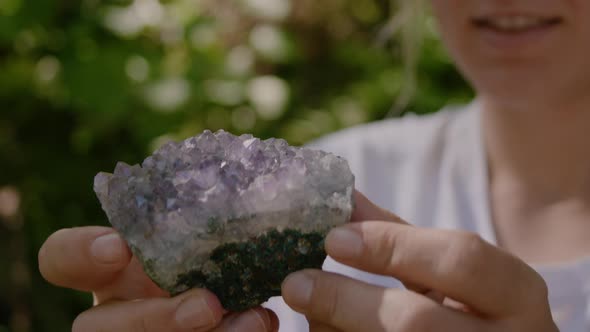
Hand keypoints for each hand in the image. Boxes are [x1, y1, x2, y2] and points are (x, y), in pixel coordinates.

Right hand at [39, 226, 278, 331]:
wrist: (236, 285)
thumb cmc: (217, 247)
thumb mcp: (206, 231)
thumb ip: (205, 224)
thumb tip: (247, 208)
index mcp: (112, 268)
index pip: (62, 259)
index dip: (79, 254)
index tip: (120, 247)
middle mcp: (116, 308)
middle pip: (94, 325)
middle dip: (151, 318)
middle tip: (208, 305)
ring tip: (252, 320)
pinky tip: (261, 322)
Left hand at [281, 192, 557, 331]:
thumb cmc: (472, 306)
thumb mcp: (451, 270)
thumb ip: (404, 238)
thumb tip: (343, 201)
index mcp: (516, 296)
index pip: (461, 260)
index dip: (392, 246)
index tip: (334, 239)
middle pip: (416, 323)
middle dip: (345, 301)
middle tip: (296, 284)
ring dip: (334, 329)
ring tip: (305, 306)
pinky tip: (323, 327)